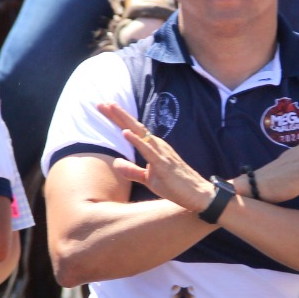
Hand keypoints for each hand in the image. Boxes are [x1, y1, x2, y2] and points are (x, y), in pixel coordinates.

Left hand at [98, 102, 216, 213]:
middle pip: (133, 126)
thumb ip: (133, 171)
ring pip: (139, 132)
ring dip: (124, 120)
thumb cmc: (175, 185)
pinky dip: (136, 140)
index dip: (118, 119)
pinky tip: (125, 132)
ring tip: (111, 108)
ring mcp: (161, 152)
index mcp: (153, 147)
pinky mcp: (163, 164)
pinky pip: (148, 150)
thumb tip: (116, 164)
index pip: (133, 130)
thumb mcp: (149, 179)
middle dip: (117, 114)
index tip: (104, 107)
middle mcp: (157, 145)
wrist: (197, 194)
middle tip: (101, 102)